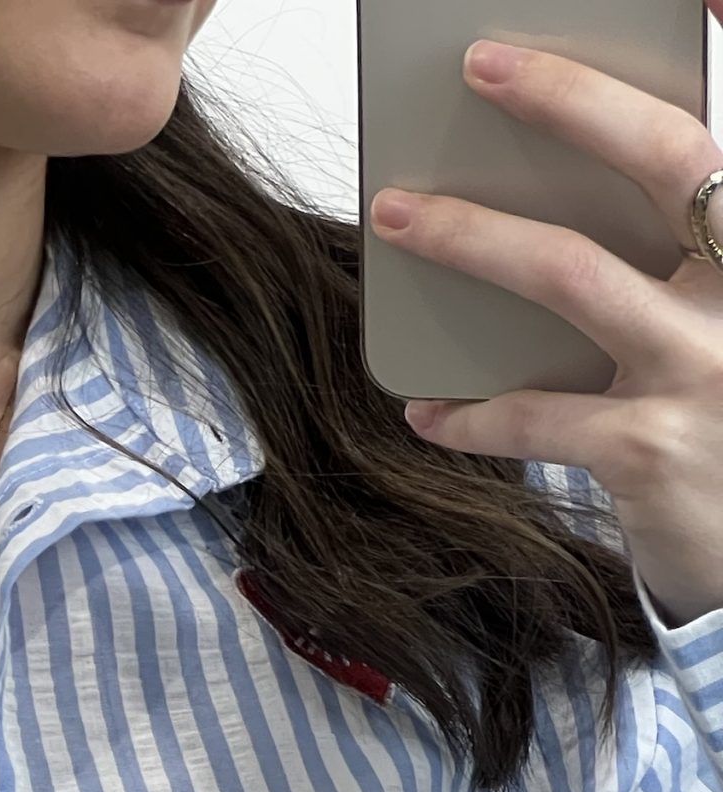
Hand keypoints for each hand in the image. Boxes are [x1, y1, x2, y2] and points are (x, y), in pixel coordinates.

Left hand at [367, 15, 722, 627]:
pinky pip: (533, 415)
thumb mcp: (720, 325)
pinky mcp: (651, 450)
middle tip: (484, 67)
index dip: (637, 86)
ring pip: (572, 274)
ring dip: (471, 237)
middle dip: (569, 101)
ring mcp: (703, 368)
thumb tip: (557, 194)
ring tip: (399, 217)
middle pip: (661, 162)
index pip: (710, 141)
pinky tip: (426, 411)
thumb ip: (674, 262)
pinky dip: (468, 414)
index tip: (632, 15)